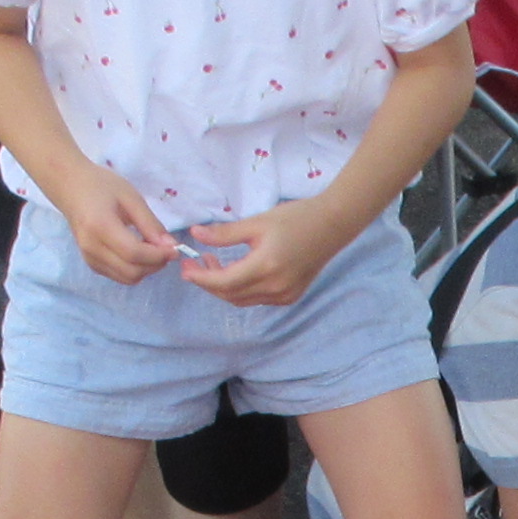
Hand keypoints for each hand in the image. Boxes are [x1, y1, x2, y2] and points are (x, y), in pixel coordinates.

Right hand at [54, 156, 180, 286]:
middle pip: (132, 271)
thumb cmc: (101, 186)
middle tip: (167, 249)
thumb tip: (170, 246)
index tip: (175, 249)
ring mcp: (89, 258)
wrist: (70, 187)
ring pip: (127, 278)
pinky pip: (119, 276)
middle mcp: (92, 247)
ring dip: (147, 270)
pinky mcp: (91, 264)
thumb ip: (150, 224)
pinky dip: (135, 270)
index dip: (158, 256)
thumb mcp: (131, 198)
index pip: (134, 254)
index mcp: (100, 226)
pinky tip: (140, 253)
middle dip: (155, 265)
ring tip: (154, 250)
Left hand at [178, 198, 339, 309]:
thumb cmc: (296, 218)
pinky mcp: (290, 296)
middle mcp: (275, 286)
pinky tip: (237, 271)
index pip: (224, 283)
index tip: (185, 268)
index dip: (201, 278)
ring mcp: (284, 295)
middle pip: (230, 295)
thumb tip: (196, 235)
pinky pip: (257, 299)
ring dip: (224, 287)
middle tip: (195, 264)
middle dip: (208, 283)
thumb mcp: (257, 222)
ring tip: (213, 263)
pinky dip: (241, 290)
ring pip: (242, 300)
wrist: (332, 226)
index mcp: (266, 266)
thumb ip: (225, 233)